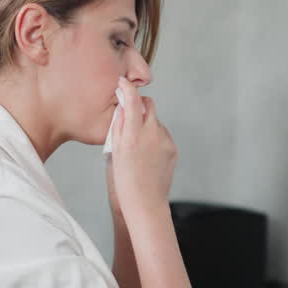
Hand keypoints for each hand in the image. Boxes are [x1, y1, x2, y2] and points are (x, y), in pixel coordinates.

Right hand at [108, 78, 175, 216]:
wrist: (145, 203)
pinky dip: (155, 137)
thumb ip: (118, 128)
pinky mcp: (173, 148)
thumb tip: (122, 109)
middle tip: (130, 114)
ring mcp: (165, 141)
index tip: (123, 84)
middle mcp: (151, 135)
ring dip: (147, 124)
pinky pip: (163, 134)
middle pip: (149, 105)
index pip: (132, 101)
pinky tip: (148, 153)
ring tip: (138, 144)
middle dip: (140, 105)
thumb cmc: (125, 183)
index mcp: (132, 136)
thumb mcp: (114, 153)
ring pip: (156, 121)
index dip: (127, 88)